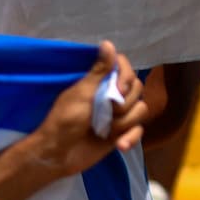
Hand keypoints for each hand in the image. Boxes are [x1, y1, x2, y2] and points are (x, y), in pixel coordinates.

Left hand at [26, 41, 148, 177]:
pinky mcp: (122, 133)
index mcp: (101, 82)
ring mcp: (118, 115)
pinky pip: (139, 130)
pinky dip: (130, 138)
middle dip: (124, 104)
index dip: (126, 77)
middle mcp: (112, 95)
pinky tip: (119, 145)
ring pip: (141, 110)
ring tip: (107, 132)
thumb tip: (108, 42)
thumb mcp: (81, 94)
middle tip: (107, 113)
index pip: (125, 68)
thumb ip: (99, 71)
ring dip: (125, 123)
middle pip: (137, 89)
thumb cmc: (65, 121)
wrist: (58, 156)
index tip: (118, 91)